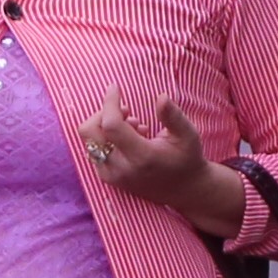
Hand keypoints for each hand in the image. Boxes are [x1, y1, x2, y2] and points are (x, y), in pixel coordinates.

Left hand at [74, 91, 233, 236]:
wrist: (183, 190)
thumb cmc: (187, 158)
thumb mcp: (188, 135)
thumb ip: (173, 116)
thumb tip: (161, 96)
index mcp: (141, 157)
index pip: (111, 125)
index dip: (110, 102)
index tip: (115, 87)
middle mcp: (121, 168)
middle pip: (89, 130)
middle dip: (103, 112)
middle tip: (127, 111)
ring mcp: (111, 175)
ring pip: (89, 139)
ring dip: (105, 125)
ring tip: (135, 128)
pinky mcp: (107, 177)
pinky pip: (93, 149)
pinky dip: (106, 138)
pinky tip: (129, 139)